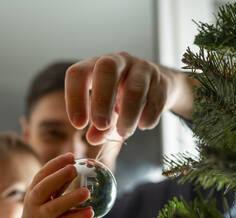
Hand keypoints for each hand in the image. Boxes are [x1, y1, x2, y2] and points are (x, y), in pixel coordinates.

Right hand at [7, 153, 93, 217]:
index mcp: (33, 191)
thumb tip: (77, 166)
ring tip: (86, 192)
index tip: (71, 156)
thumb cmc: (41, 212)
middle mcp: (34, 203)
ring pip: (55, 208)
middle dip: (57, 177)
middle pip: (43, 189)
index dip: (55, 164)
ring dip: (70, 199)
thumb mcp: (46, 198)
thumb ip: (58, 185)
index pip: (42, 175)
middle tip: (73, 168)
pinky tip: (90, 212)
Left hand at [65, 52, 193, 144]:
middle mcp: (119, 61)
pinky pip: (155, 100)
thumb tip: (93, 139)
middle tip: (101, 125)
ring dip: (127, 115)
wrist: (158, 86)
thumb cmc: (124, 96)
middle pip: (107, 69)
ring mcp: (142, 68)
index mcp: (97, 65)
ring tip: (124, 133)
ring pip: (134, 88)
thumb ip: (98, 126)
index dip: (74, 98)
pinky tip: (143, 125)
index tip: (78, 124)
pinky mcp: (161, 81)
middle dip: (102, 100)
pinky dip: (148, 116)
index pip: (79, 73)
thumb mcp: (107, 110)